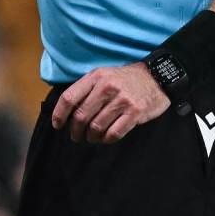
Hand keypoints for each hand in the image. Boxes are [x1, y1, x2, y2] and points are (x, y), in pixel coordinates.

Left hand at [51, 62, 168, 143]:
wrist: (157, 77)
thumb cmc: (125, 80)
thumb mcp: (104, 76)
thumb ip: (86, 90)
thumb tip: (67, 112)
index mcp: (96, 77)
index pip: (69, 97)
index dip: (59, 114)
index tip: (57, 125)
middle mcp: (107, 87)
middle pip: (81, 116)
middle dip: (75, 131)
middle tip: (76, 137)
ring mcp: (122, 100)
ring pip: (96, 127)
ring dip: (91, 137)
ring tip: (92, 138)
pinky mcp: (135, 112)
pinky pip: (114, 133)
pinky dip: (107, 139)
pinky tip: (106, 138)